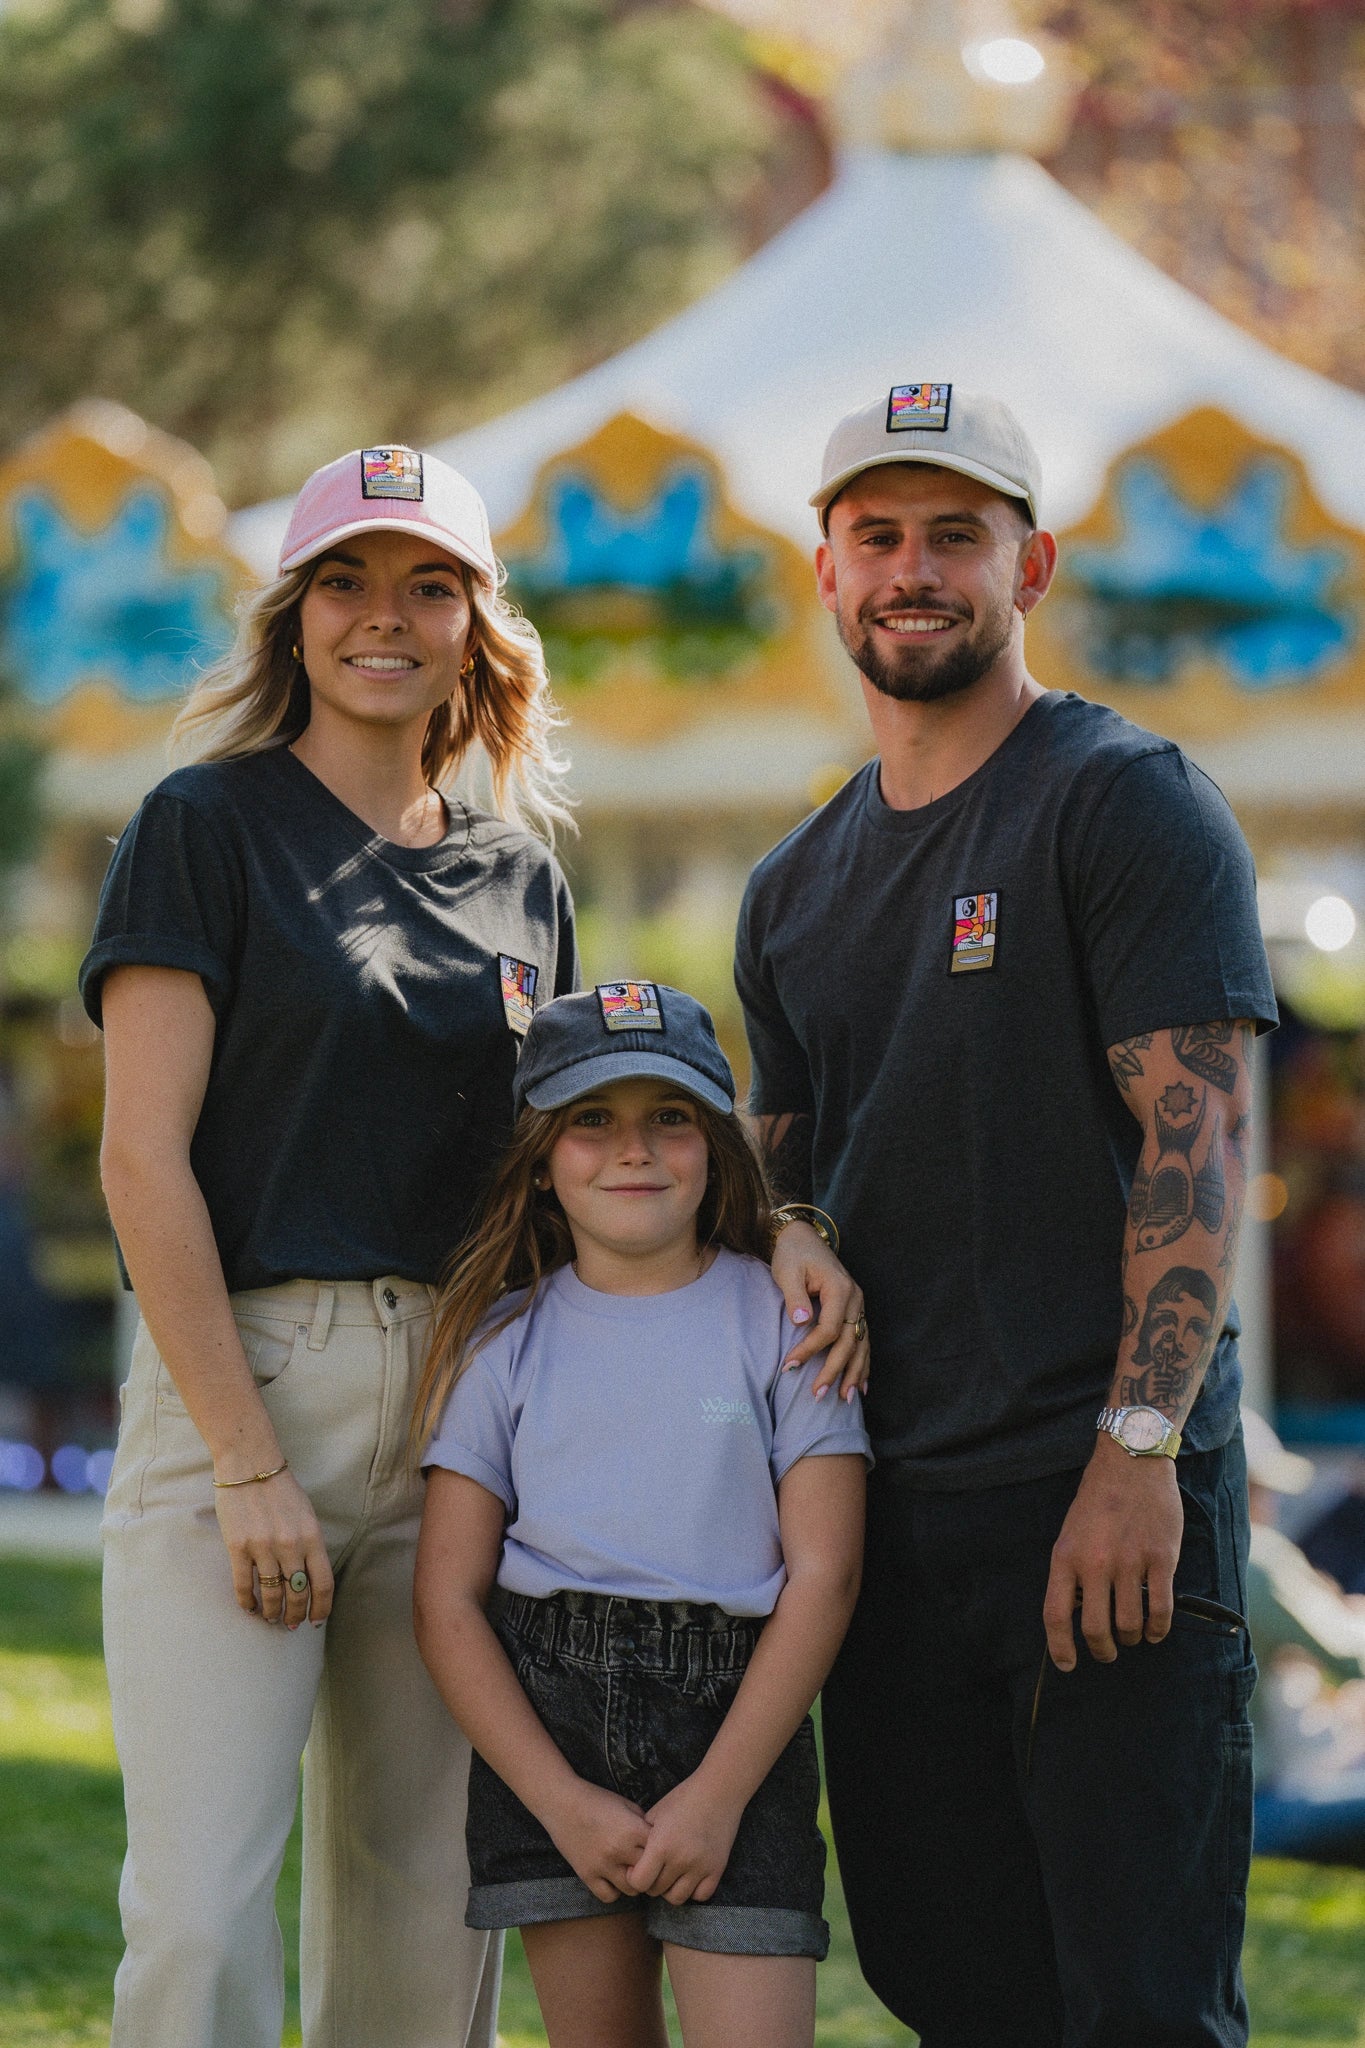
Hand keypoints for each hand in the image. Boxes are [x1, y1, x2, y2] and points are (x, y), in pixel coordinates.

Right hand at [213, 1467, 334, 1628]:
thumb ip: (310, 1544)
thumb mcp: (307, 1515)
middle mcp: (290, 1545)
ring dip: (272, 1612)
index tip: (316, 1620)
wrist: (250, 1465)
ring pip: (271, 1594)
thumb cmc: (281, 1489)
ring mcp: (263, 1547)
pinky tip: (250, 1608)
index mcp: (312, 1537)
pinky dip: (247, 1602)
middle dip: (294, 1615)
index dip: (321, 1608)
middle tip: (290, 1624)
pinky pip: (244, 1585)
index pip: (323, 1584)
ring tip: (270, 1618)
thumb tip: (310, 1577)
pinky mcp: (238, 1547)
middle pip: (297, 1594)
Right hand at [542, 1779, 652, 1903]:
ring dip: (634, 1882)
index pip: (660, 1851)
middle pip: (649, 1872)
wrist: (562, 1802)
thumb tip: (657, 1840)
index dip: (661, 1850)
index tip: (658, 1849)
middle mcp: (620, 1850)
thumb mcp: (626, 1804)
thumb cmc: (596, 1799)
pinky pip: (609, 1896)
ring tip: (630, 1871)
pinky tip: (612, 1878)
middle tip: (647, 1864)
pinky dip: (614, 1890)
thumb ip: (643, 1823)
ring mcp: (603, 1865)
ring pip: (632, 1889)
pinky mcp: (587, 1875)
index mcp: (632, 1829)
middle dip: (650, 1868)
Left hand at [625, 1772, 741, 1904]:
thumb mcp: (656, 1813)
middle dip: (651, 1881)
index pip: (639, 1882)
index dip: (634, 1877)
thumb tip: (630, 1863)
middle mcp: (681, 1859)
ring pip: (677, 1898)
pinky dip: (692, 1890)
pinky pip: (700, 1896)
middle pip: (656, 1891)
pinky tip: (689, 1876)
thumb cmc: (683, 1799)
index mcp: (661, 1844)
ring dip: (670, 1889)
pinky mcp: (717, 1869)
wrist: (718, 1790)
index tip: (637, 1868)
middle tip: (654, 1868)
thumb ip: (642, 1839)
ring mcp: (701, 1866)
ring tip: (670, 1873)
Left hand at [770, 1221, 868, 1402]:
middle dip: (834, 1371)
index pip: (829, 1329)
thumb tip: (802, 1322)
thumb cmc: (792, 1255)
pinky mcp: (855, 1310)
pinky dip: (863, 1364)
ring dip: (854, 1373)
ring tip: (845, 1399)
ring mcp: (858, 1305)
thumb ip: (796, 1298)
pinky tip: (861, 1385)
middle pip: (849, 1342)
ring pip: (861, 1345)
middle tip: (817, 1395)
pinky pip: (863, 1341)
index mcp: (840, 1288)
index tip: (790, 1366)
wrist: (802, 1237)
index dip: (810, 1350)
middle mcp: (855, 1299)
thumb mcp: (787, 1272)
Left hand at [1042, 1435, 1181, 1670]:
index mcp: (1066, 1557)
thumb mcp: (1070, 1533)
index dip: (1060, 1648)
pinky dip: (1159, 1630)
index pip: (1056, 1615)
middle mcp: (1095, 1563)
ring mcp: (1130, 1562)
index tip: (1067, 1665)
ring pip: (1130, 1625)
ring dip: (1132, 1638)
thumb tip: (1077, 1616)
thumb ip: (1072, 1573)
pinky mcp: (1161, 1559)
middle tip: (1107, 1652)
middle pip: (1096, 1629)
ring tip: (1132, 1635)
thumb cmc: (1097, 1500)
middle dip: (1102, 1650)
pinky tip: (1156, 1631)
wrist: (1131, 1462)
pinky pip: (1161, 1610)